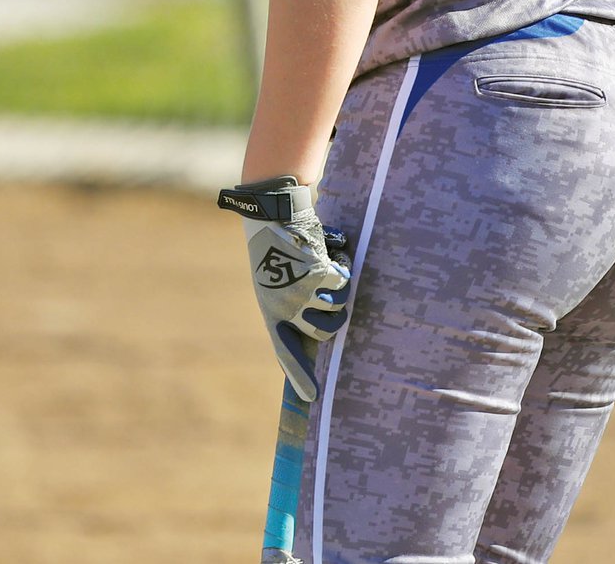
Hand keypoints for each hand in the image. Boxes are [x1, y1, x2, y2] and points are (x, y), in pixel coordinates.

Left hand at [219, 178, 351, 401]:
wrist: (273, 217)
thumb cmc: (274, 248)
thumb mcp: (273, 284)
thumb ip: (290, 306)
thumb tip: (319, 329)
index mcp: (271, 312)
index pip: (285, 353)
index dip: (300, 376)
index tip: (312, 397)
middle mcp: (285, 309)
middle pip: (326, 332)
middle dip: (335, 314)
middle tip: (330, 296)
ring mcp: (301, 295)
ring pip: (338, 307)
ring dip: (338, 288)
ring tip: (322, 267)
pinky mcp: (317, 277)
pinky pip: (343, 282)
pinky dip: (341, 266)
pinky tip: (327, 252)